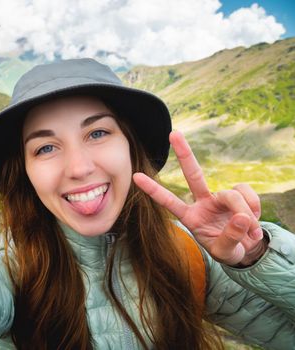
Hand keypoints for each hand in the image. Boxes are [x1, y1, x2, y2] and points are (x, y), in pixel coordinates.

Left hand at [132, 131, 266, 266]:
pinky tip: (254, 220)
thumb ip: (230, 237)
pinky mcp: (237, 194)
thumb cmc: (228, 250)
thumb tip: (241, 217)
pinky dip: (254, 207)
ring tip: (251, 231)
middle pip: (193, 174)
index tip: (135, 176)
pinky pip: (247, 193)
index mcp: (190, 217)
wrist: (247, 248)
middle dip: (184, 153)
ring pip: (231, 195)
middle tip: (173, 133)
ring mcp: (219, 197)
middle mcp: (202, 202)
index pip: (168, 201)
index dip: (153, 190)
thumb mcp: (225, 252)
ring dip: (245, 212)